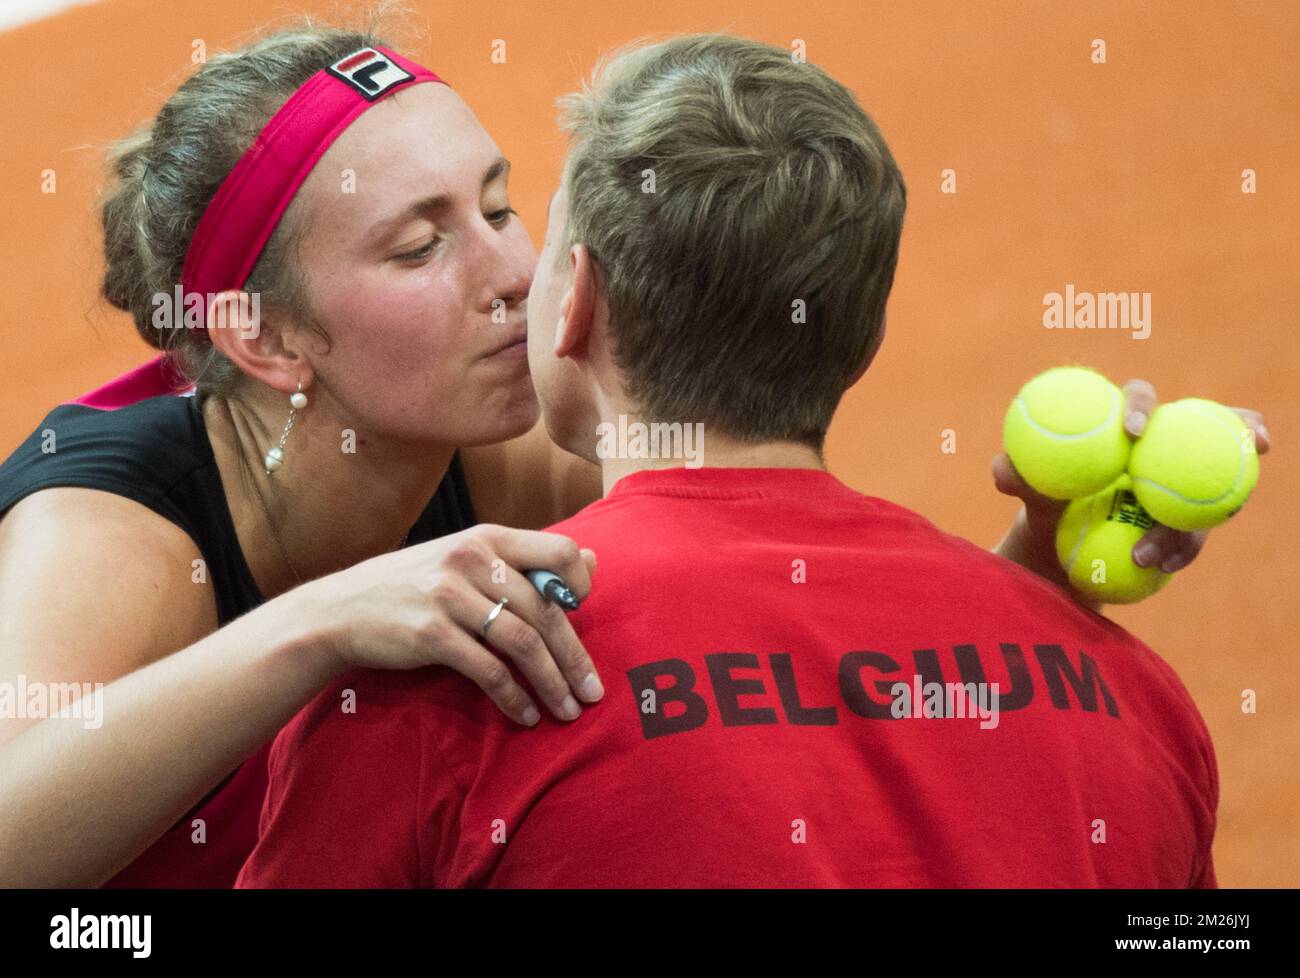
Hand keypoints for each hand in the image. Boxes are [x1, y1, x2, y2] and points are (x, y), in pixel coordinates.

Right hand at [306, 523, 601, 725]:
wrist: (341, 609)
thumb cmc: (415, 585)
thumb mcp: (468, 558)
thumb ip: (525, 562)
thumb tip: (593, 562)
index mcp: (488, 537)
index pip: (559, 552)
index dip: (580, 584)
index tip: (584, 616)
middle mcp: (472, 559)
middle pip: (546, 611)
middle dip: (574, 657)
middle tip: (593, 692)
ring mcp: (450, 596)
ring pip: (523, 643)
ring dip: (552, 683)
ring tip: (567, 710)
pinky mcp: (431, 633)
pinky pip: (489, 670)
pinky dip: (514, 697)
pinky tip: (526, 715)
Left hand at [992, 379, 1270, 607]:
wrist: (1061, 548)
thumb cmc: (1045, 504)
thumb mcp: (1029, 493)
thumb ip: (1018, 477)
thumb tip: (1003, 467)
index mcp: (1121, 425)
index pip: (1140, 397)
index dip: (1141, 404)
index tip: (1132, 430)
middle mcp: (1161, 448)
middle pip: (1207, 428)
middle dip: (1237, 428)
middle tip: (1241, 449)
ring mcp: (1184, 484)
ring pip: (1210, 492)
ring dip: (1189, 520)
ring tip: (1150, 551)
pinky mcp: (1193, 520)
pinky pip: (1195, 534)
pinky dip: (1180, 550)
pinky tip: (1160, 567)